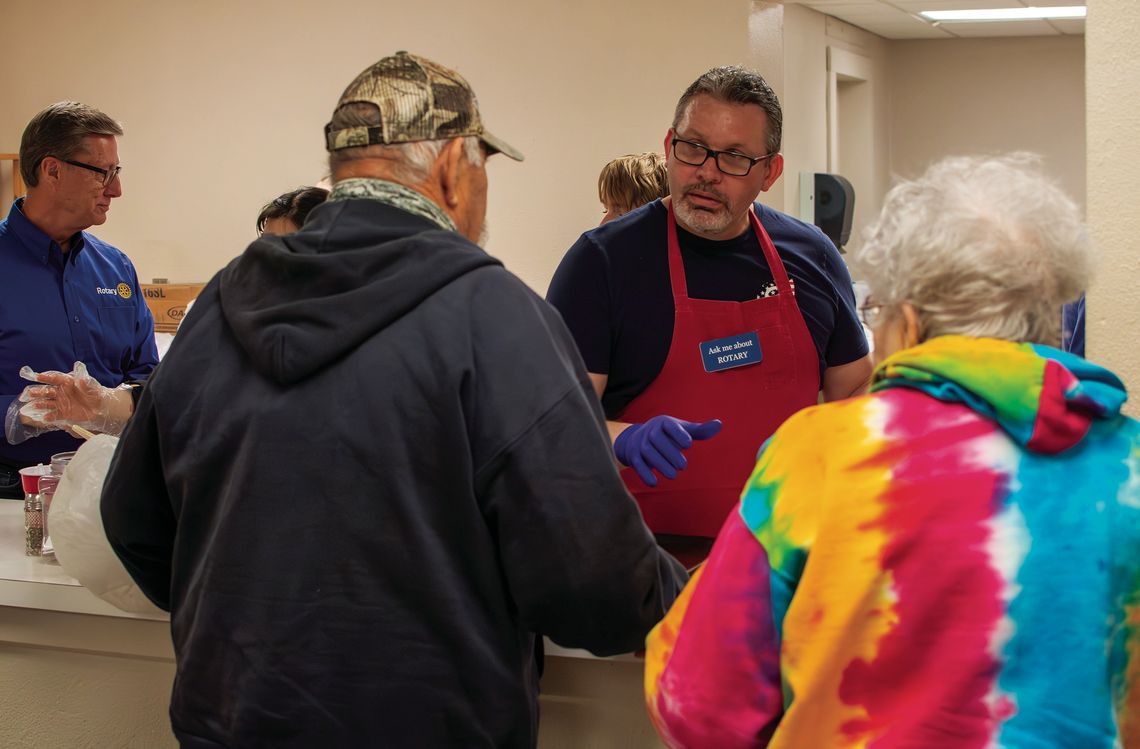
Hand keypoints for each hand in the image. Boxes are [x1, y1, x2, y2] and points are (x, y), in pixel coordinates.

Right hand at [14, 362, 132, 436]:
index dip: (46, 377)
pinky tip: (44, 418)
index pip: (55, 379)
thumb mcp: (93, 387)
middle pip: (48, 391)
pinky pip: (54, 415)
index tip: (37, 376)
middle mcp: (62, 392)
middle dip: (39, 392)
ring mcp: (61, 403)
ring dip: (41, 404)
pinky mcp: (64, 413)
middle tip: (31, 392)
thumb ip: (86, 383)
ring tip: (34, 405)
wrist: (101, 407)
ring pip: (48, 403)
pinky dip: (49, 416)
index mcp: (68, 383)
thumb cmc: (96, 393)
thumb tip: (82, 379)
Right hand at [613, 415, 722, 486]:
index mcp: (664, 423)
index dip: (678, 434)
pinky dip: (644, 474)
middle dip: (669, 452)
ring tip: (673, 475)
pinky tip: (654, 483)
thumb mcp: (683, 430)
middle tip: (683, 466)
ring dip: (660, 464)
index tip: (689, 444)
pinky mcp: (634, 457)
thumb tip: (719, 424)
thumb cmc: (668, 435)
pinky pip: (637, 464)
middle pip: (656, 439)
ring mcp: (640, 443)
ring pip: (647, 452)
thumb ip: (700, 430)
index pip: (670, 426)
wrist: (637, 439)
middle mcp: (650, 431)